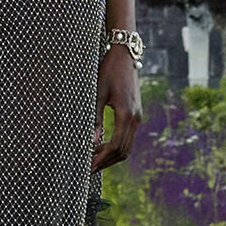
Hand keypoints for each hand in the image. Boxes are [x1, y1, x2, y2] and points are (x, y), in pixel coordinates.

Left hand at [92, 44, 141, 171]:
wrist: (125, 55)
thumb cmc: (108, 71)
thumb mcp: (97, 94)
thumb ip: (95, 119)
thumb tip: (92, 142)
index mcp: (126, 114)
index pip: (116, 146)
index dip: (102, 159)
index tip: (88, 167)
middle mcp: (135, 118)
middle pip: (123, 151)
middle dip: (106, 162)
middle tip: (88, 170)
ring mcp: (137, 117)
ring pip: (127, 146)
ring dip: (111, 156)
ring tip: (94, 162)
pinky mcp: (135, 114)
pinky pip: (127, 137)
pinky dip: (116, 146)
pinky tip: (101, 147)